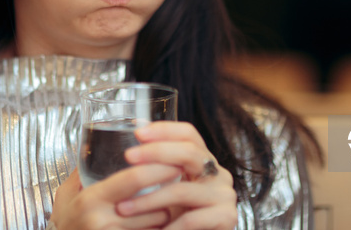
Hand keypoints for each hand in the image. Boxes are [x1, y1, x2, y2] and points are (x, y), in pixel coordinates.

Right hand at [51, 166, 180, 228]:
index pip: (133, 178)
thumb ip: (83, 170)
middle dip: (169, 192)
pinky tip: (159, 223)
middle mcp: (102, 220)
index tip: (175, 162)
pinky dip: (157, 228)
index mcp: (91, 198)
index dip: (158, 168)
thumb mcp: (67, 194)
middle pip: (149, 202)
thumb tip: (98, 143)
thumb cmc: (65, 221)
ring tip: (169, 203)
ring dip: (166, 211)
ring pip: (155, 222)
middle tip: (181, 181)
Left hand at [115, 122, 237, 229]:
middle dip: (155, 152)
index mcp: (205, 162)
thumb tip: (137, 130)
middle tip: (129, 156)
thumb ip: (160, 165)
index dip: (165, 129)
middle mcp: (219, 174)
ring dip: (148, 200)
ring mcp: (225, 195)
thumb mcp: (167, 188)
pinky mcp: (227, 217)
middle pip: (189, 152)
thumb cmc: (178, 217)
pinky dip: (168, 226)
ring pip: (182, 190)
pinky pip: (191, 219)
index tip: (138, 133)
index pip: (189, 134)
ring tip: (123, 208)